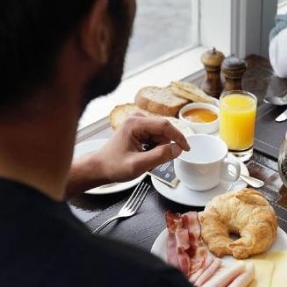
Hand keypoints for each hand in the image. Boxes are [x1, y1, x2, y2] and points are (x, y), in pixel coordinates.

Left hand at [66, 115, 188, 196]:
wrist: (99, 167)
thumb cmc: (114, 166)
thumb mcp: (138, 165)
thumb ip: (159, 156)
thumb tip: (177, 149)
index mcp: (135, 123)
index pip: (165, 125)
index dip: (178, 137)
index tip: (187, 149)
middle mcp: (137, 118)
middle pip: (163, 131)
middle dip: (163, 147)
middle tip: (152, 162)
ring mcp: (137, 122)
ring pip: (160, 135)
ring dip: (158, 149)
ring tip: (144, 159)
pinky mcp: (138, 128)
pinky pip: (155, 137)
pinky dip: (153, 148)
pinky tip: (143, 155)